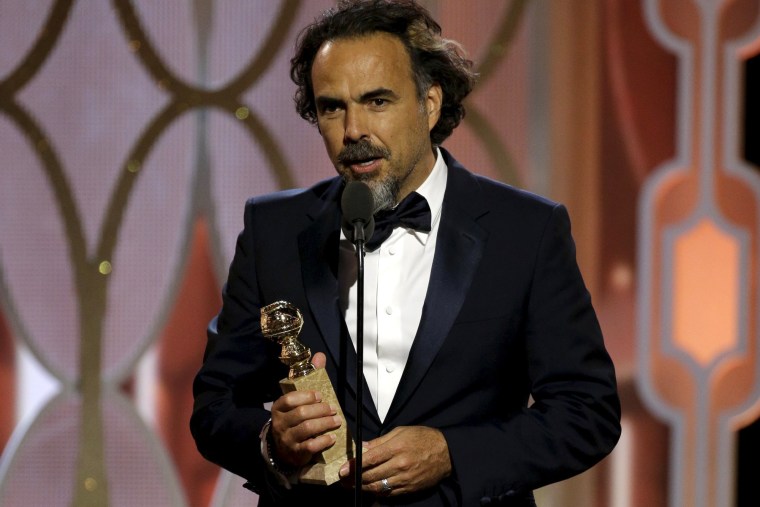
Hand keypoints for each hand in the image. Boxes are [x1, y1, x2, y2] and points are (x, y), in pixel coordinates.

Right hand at [268, 352, 341, 467]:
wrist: (283, 449)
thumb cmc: (294, 419)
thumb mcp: (298, 400)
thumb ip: (309, 376)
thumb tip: (320, 356)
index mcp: (278, 408)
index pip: (289, 399)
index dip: (306, 396)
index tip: (320, 395)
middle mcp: (280, 423)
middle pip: (301, 414)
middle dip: (321, 410)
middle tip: (333, 409)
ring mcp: (287, 439)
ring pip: (306, 429)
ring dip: (325, 424)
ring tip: (337, 421)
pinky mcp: (296, 453)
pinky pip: (310, 446)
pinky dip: (323, 441)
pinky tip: (332, 437)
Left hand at [340, 426, 451, 495]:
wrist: (446, 453)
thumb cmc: (423, 438)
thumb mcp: (401, 432)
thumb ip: (380, 441)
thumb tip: (363, 447)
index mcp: (397, 448)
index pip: (369, 459)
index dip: (353, 466)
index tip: (343, 470)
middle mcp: (400, 465)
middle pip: (371, 475)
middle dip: (354, 479)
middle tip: (343, 480)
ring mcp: (405, 479)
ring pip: (378, 487)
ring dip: (363, 488)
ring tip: (353, 486)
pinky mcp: (410, 488)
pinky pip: (390, 494)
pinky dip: (378, 493)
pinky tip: (371, 490)